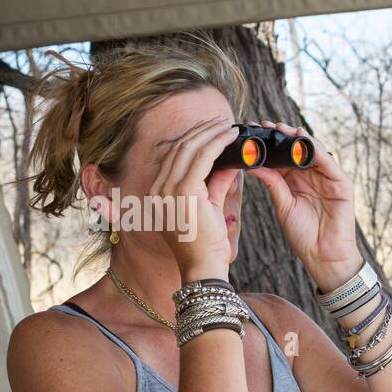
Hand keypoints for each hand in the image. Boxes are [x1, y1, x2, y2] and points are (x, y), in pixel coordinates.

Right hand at [148, 118, 240, 279]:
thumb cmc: (206, 244)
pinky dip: (219, 143)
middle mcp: (159, 189)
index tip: (214, 130)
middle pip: (180, 147)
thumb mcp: (209, 207)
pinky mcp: (184, 191)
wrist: (203, 268)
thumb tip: (230, 162)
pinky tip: (233, 136)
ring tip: (231, 127)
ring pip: (191, 148)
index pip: (175, 156)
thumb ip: (215, 183)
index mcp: (159, 193)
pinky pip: (203, 157)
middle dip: (204, 131)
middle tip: (224, 123)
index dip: (195, 139)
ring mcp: (168, 189)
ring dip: (213, 133)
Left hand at [246, 119, 361, 289]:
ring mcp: (328, 177)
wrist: (322, 256)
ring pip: (313, 151)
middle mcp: (312, 175)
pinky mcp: (342, 183)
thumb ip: (272, 182)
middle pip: (297, 149)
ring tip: (282, 129)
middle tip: (263, 124)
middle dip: (281, 136)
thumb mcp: (282, 204)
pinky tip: (304, 141)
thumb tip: (251, 163)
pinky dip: (317, 150)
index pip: (282, 156)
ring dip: (298, 139)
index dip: (268, 143)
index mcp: (296, 180)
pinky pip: (329, 162)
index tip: (251, 132)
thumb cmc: (303, 234)